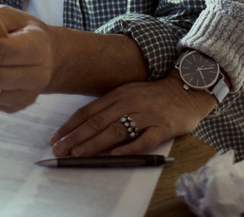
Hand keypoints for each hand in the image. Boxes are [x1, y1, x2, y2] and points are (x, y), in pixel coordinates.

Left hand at [49, 72, 216, 156]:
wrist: (188, 90)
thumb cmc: (154, 96)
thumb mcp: (129, 94)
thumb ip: (110, 107)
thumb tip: (84, 126)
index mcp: (118, 94)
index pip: (88, 111)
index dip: (70, 125)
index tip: (55, 137)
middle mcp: (129, 103)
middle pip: (97, 122)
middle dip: (75, 137)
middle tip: (59, 150)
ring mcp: (146, 115)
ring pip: (116, 131)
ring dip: (94, 143)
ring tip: (78, 154)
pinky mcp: (163, 126)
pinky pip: (144, 139)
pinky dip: (129, 147)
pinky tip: (115, 154)